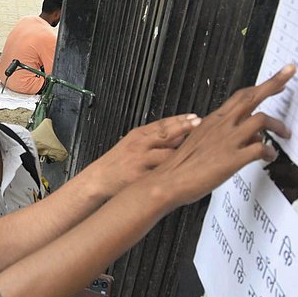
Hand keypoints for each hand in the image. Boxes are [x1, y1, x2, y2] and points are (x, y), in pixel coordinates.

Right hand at [89, 113, 207, 197]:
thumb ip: (154, 139)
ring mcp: (140, 162)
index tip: (195, 117)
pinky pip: (161, 173)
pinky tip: (185, 170)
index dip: (180, 119)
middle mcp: (139, 146)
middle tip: (199, 125)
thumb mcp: (131, 144)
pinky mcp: (140, 177)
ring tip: (197, 149)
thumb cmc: (117, 163)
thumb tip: (180, 134)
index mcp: (137, 135)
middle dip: (185, 128)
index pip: (162, 124)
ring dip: (183, 152)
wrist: (98, 179)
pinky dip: (174, 171)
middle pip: (166, 134)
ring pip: (167, 154)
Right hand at [152, 65, 295, 205]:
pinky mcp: (232, 159)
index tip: (276, 79)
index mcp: (213, 120)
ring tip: (285, 133)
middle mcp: (221, 126)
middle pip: (252, 97)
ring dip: (277, 125)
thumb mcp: (199, 142)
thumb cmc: (180, 166)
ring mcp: (227, 141)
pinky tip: (269, 156)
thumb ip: (222, 135)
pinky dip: (269, 151)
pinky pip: (259, 148)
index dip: (261, 86)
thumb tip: (245, 135)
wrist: (168, 182)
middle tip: (289, 73)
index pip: (241, 96)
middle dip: (274, 83)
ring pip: (260, 120)